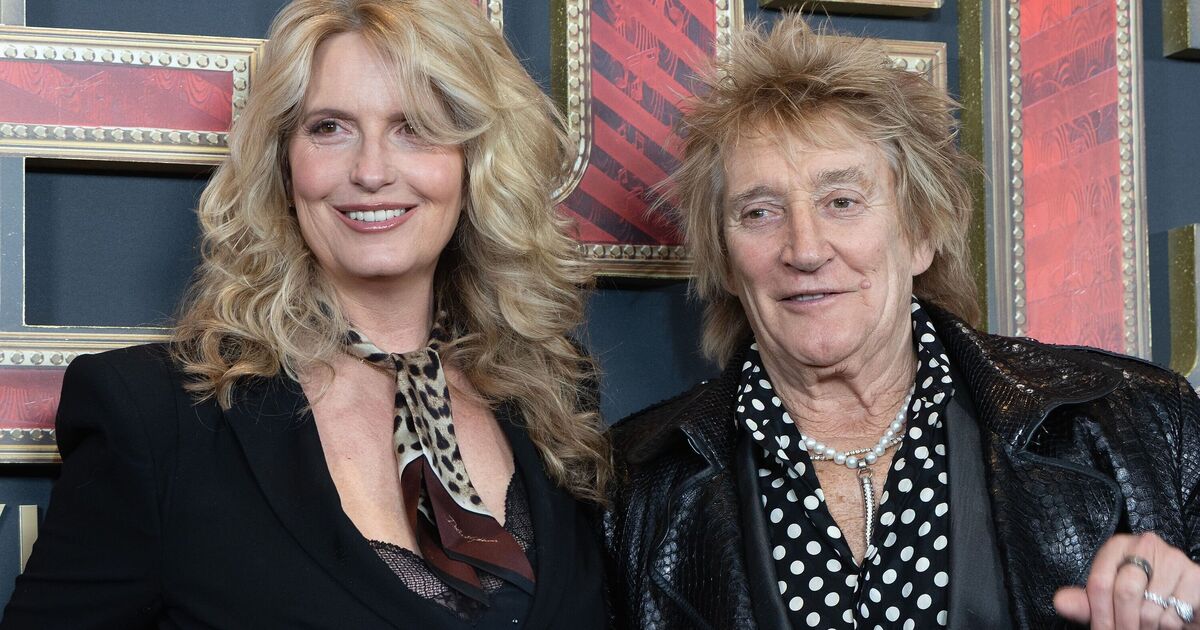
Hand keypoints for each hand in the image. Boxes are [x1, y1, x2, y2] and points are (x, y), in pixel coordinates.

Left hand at [1054, 532, 1198, 628]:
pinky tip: (1165, 623)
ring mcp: (1173, 559)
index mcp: (1117, 547)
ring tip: (1145, 629)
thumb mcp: (1111, 598)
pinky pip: (1174, 614)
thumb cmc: (1143, 596)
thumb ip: (1086, 602)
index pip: (1099, 582)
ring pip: (1149, 608)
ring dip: (1144, 628)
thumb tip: (1060, 603)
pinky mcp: (1195, 577)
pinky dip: (1167, 627)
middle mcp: (1145, 545)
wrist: (1185, 599)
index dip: (1098, 614)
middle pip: (1124, 593)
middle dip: (1122, 625)